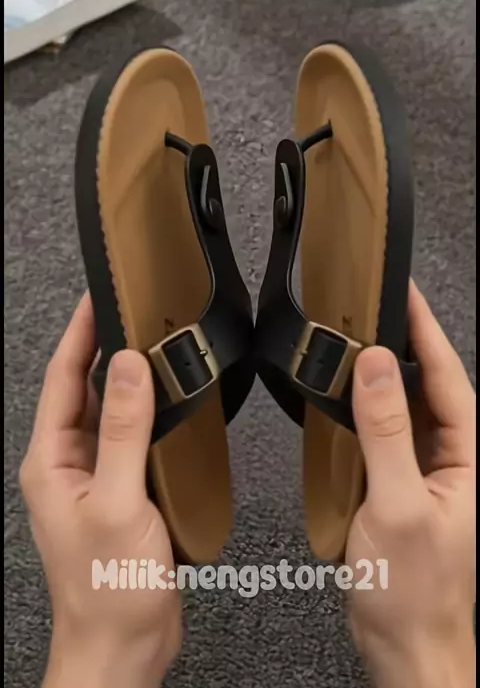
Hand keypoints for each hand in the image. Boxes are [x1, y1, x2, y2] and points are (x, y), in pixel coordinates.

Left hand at [20, 294, 181, 687]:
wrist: (123, 647)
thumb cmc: (109, 588)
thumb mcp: (117, 500)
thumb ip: (123, 430)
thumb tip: (127, 365)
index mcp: (50, 460)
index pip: (62, 377)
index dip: (79, 332)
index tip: (98, 294)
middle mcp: (66, 463)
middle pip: (83, 389)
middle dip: (104, 346)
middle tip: (135, 308)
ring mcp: (93, 477)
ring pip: (108, 412)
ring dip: (128, 378)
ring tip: (154, 341)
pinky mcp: (119, 491)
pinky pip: (129, 438)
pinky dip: (146, 412)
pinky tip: (169, 401)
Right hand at [347, 282, 475, 687]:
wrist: (409, 650)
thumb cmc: (413, 592)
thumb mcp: (397, 504)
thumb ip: (386, 430)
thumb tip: (372, 365)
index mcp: (470, 459)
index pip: (447, 376)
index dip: (424, 330)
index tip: (401, 291)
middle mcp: (457, 459)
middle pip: (432, 385)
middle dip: (404, 341)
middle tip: (370, 302)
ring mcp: (434, 473)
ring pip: (412, 407)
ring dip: (386, 372)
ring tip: (357, 335)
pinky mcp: (409, 486)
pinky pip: (393, 433)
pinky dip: (372, 408)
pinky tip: (350, 395)